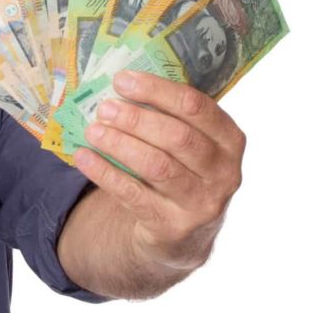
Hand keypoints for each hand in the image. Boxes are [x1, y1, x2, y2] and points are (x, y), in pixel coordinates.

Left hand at [71, 70, 245, 271]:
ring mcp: (201, 203)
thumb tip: (119, 85)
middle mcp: (223, 172)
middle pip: (177, 137)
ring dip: (120, 145)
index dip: (157, 90)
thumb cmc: (181, 170)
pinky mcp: (173, 226)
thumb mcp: (189, 143)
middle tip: (104, 107)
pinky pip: (134, 195)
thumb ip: (168, 116)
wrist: (182, 233)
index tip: (121, 80)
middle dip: (136, 119)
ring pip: (157, 167)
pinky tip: (83, 157)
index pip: (196, 106)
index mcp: (229, 140)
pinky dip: (105, 173)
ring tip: (93, 130)